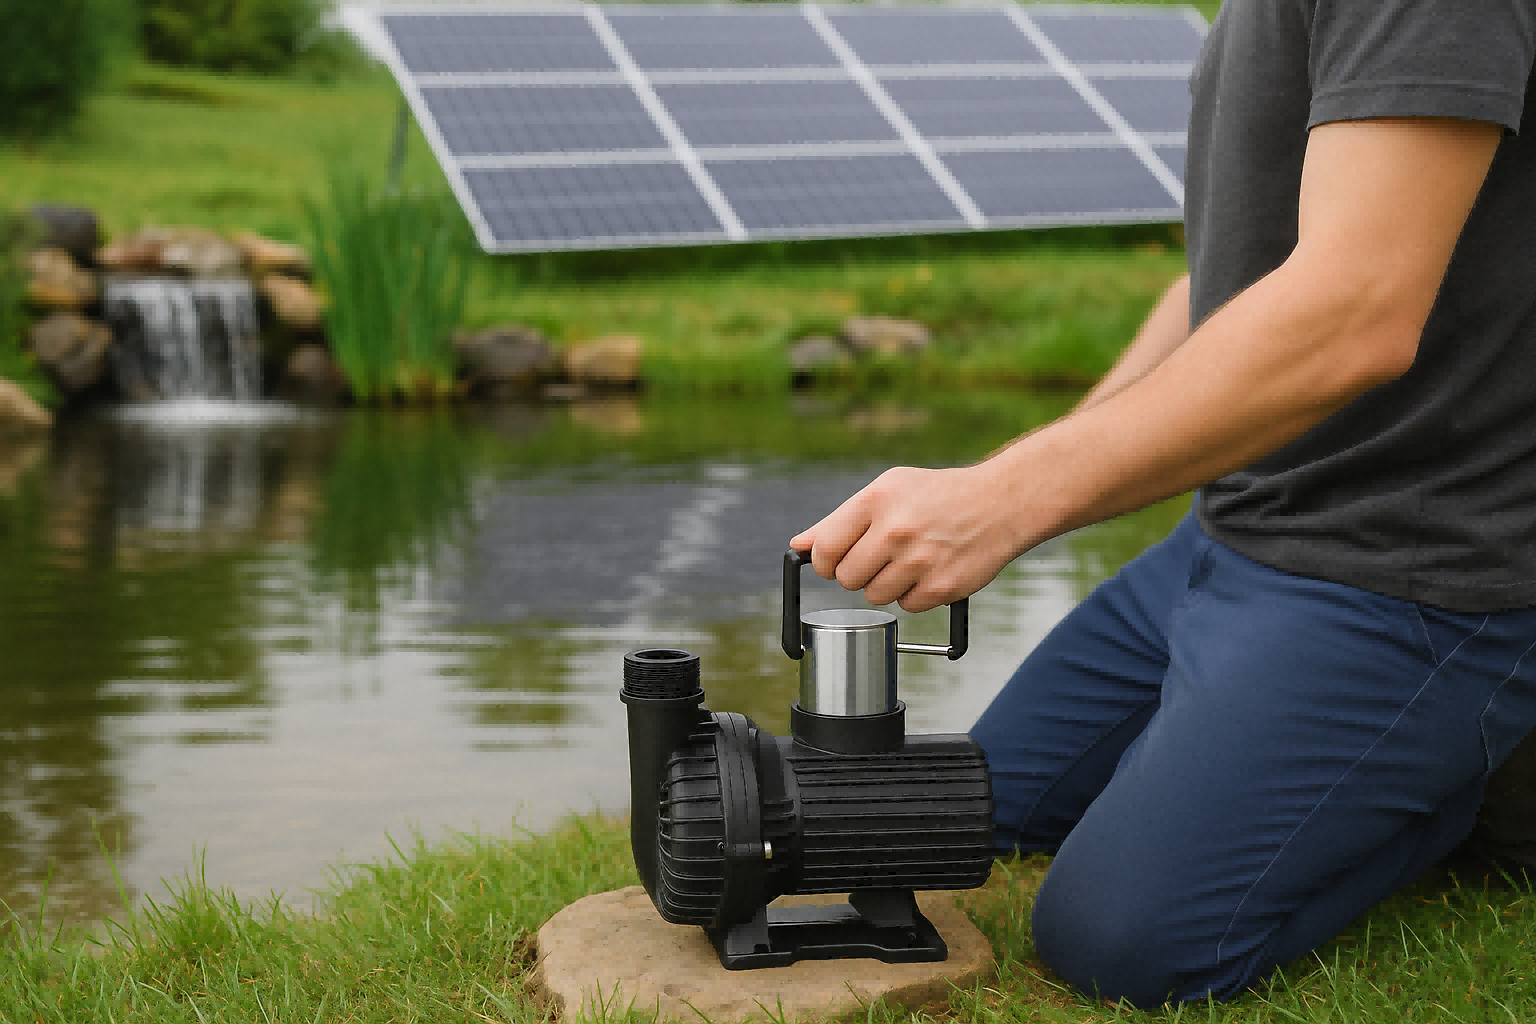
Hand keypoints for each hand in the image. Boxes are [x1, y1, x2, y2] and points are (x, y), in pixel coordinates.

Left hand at [789, 462, 1024, 611]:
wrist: (1000, 503)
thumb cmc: (938, 496)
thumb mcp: (887, 490)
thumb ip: (839, 521)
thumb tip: (800, 545)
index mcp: (876, 501)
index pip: (825, 550)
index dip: (826, 562)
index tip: (837, 561)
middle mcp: (896, 530)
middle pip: (847, 579)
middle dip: (859, 574)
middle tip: (881, 558)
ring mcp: (920, 561)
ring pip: (875, 596)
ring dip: (887, 585)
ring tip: (910, 561)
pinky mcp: (942, 586)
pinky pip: (907, 607)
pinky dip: (915, 595)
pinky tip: (931, 571)